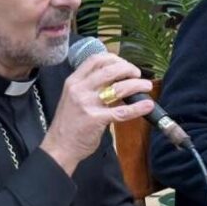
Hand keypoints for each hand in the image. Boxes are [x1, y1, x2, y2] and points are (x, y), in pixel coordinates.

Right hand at [39, 51, 153, 174]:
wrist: (59, 147)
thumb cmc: (68, 123)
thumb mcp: (73, 98)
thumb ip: (90, 87)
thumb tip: (116, 80)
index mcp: (73, 81)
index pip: (95, 60)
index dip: (114, 58)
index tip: (125, 64)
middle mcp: (79, 89)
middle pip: (109, 70)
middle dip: (128, 69)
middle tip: (138, 74)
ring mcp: (87, 104)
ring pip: (118, 88)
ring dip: (136, 85)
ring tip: (147, 86)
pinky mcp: (96, 120)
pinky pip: (121, 111)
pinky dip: (137, 107)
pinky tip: (147, 105)